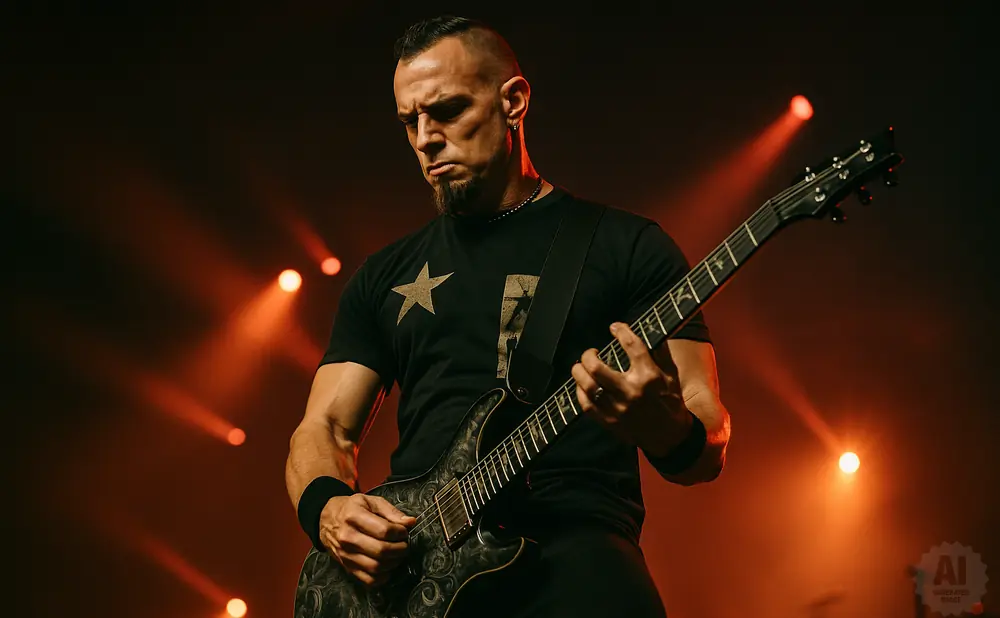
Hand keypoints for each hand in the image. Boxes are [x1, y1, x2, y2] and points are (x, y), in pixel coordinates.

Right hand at [319, 493, 416, 586]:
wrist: (327, 520)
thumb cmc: (352, 509)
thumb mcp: (371, 502)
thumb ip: (391, 512)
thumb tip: (410, 522)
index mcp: (353, 516)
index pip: (384, 530)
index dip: (401, 532)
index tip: (404, 531)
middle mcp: (347, 537)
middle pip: (381, 551)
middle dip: (400, 549)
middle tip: (404, 544)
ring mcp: (346, 555)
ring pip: (376, 567)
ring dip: (394, 563)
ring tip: (397, 554)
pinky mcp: (347, 567)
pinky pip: (368, 580)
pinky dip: (383, 577)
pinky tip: (387, 566)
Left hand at [570, 322, 691, 455]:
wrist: (671, 437)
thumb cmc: (671, 403)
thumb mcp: (672, 375)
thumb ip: (661, 352)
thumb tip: (652, 329)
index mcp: (649, 377)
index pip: (632, 346)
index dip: (621, 331)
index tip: (615, 327)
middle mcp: (631, 391)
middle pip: (597, 368)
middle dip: (588, 355)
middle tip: (591, 353)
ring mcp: (618, 408)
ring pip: (588, 386)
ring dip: (579, 372)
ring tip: (582, 367)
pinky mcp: (610, 422)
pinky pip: (586, 405)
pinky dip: (580, 392)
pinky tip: (583, 385)